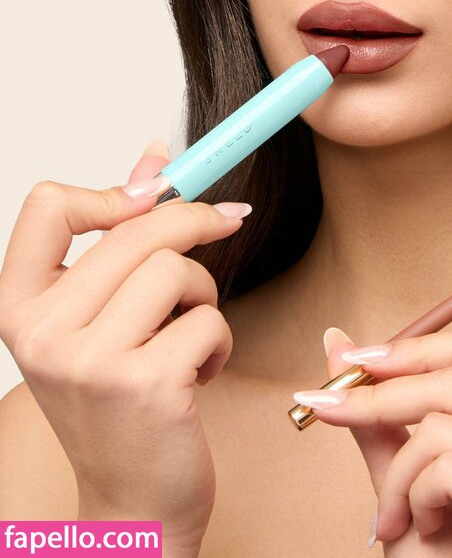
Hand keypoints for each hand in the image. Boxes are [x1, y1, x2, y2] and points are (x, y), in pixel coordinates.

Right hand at [0, 140, 251, 553]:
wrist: (132, 501)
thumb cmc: (120, 399)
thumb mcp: (103, 314)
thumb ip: (122, 232)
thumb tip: (157, 152)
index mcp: (21, 306)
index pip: (47, 204)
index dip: (109, 191)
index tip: (151, 196)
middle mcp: (42, 333)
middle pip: (137, 229)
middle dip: (195, 222)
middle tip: (228, 220)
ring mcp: (89, 361)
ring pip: (178, 270)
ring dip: (204, 296)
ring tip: (188, 334)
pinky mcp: (144, 385)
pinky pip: (208, 319)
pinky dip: (218, 341)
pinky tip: (196, 374)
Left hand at [305, 326, 451, 556]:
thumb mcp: (405, 475)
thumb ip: (379, 412)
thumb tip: (336, 341)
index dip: (419, 348)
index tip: (358, 359)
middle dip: (380, 397)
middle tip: (329, 408)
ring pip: (442, 425)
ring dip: (397, 476)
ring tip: (395, 518)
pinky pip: (447, 466)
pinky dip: (416, 499)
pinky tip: (430, 532)